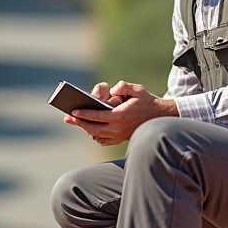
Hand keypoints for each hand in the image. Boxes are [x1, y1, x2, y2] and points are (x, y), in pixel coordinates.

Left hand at [64, 80, 178, 145]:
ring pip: (97, 135)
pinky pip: (103, 140)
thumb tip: (113, 89)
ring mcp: (119, 136)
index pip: (97, 116)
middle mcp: (118, 128)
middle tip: (68, 118)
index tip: (72, 112)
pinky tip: (89, 128)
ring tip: (76, 122)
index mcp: (120, 116)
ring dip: (86, 129)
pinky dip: (95, 135)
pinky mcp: (121, 139)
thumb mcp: (137, 89)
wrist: (159, 117)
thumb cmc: (146, 101)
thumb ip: (124, 86)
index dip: (83, 114)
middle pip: (93, 128)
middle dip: (80, 123)